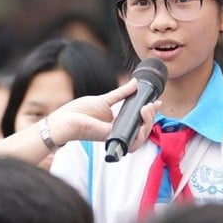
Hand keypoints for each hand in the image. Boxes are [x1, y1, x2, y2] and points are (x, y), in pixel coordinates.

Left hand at [46, 80, 160, 146]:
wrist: (64, 119)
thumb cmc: (79, 111)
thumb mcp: (105, 99)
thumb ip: (121, 93)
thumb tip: (135, 83)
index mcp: (116, 123)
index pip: (138, 121)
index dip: (150, 113)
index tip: (157, 101)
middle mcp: (118, 131)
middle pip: (143, 130)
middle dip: (152, 117)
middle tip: (152, 105)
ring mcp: (116, 136)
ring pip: (141, 137)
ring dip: (149, 124)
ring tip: (148, 110)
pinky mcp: (112, 138)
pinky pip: (132, 139)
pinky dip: (141, 130)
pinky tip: (143, 118)